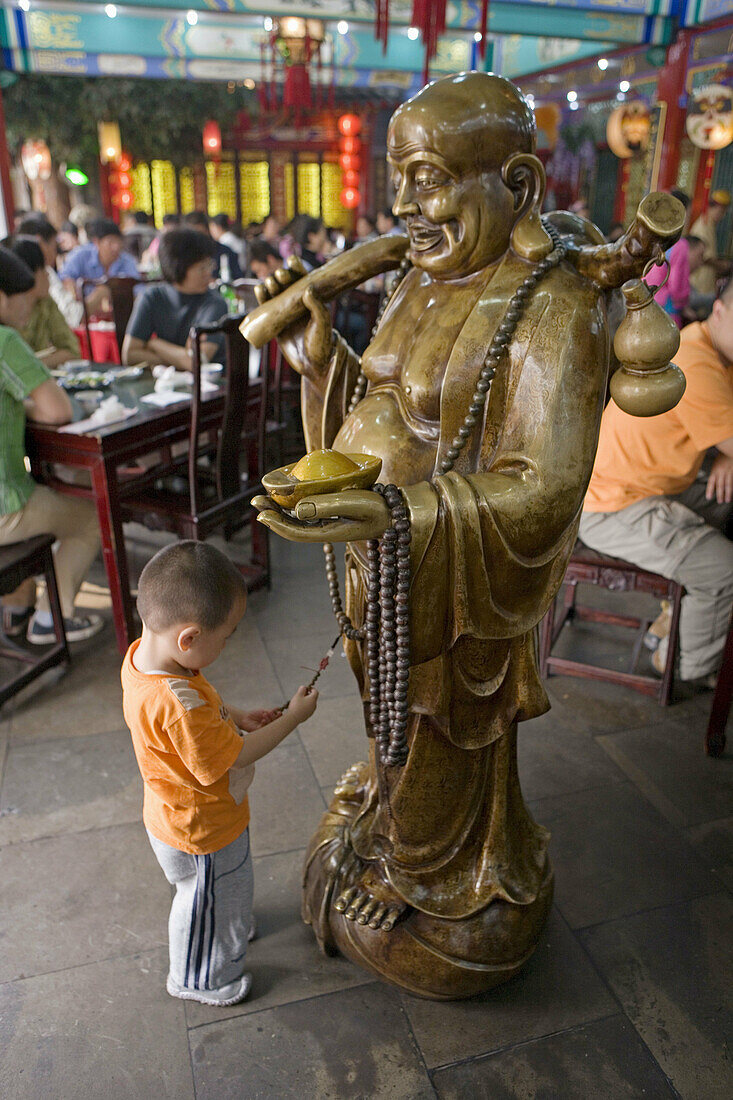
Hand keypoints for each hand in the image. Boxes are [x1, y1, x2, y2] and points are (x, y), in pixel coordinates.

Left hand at [238, 708, 281, 731]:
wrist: (245, 717)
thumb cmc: (254, 714)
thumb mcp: (263, 711)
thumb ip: (271, 711)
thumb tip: (278, 709)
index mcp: (270, 721)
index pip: (277, 720)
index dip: (279, 717)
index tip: (280, 712)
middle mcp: (268, 725)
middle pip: (275, 723)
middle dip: (274, 718)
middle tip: (271, 713)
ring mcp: (264, 729)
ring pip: (269, 726)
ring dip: (268, 720)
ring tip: (265, 714)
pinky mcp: (259, 731)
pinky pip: (263, 728)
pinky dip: (264, 724)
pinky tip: (263, 720)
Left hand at [253, 489, 390, 543]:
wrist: (399, 512)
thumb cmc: (381, 508)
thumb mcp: (356, 504)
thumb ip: (328, 506)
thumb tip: (296, 508)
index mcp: (331, 533)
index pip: (297, 532)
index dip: (276, 524)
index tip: (260, 513)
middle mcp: (327, 530)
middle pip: (294, 525)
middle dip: (273, 515)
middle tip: (255, 500)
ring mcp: (331, 523)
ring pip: (300, 519)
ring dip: (282, 509)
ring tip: (266, 497)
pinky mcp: (336, 516)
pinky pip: (310, 512)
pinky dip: (296, 505)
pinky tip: (290, 495)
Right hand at [254, 257, 332, 376]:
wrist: (313, 366)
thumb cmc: (323, 344)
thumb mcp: (323, 323)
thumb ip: (317, 306)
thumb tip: (308, 289)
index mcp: (311, 300)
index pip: (302, 278)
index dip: (295, 268)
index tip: (292, 262)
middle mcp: (297, 304)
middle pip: (285, 283)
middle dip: (281, 276)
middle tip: (281, 277)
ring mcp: (285, 313)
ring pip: (274, 293)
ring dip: (270, 285)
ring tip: (269, 284)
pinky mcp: (275, 324)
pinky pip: (265, 308)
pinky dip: (261, 298)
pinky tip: (259, 290)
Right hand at [288, 684, 318, 723]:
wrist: (293, 718)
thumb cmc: (296, 705)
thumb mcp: (298, 695)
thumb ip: (302, 689)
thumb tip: (304, 687)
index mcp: (313, 699)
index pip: (315, 691)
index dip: (311, 688)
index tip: (305, 689)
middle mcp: (314, 705)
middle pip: (313, 697)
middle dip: (307, 695)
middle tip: (300, 695)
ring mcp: (312, 711)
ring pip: (310, 703)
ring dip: (306, 701)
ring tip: (298, 702)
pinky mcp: (308, 715)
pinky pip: (308, 709)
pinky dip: (304, 706)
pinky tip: (298, 708)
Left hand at [706, 453, 732, 503]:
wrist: (730, 449)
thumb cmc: (723, 457)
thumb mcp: (716, 464)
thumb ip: (715, 474)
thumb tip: (712, 485)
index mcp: (715, 470)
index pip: (711, 482)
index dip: (709, 490)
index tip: (708, 497)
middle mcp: (722, 472)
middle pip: (720, 485)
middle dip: (720, 494)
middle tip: (720, 502)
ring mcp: (729, 472)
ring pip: (728, 484)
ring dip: (728, 493)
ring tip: (727, 500)